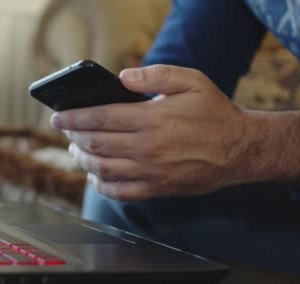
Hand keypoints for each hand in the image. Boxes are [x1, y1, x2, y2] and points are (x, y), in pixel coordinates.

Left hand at [51, 64, 299, 200]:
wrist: (242, 149)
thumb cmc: (214, 112)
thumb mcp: (191, 81)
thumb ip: (155, 76)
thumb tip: (122, 76)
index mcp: (152, 119)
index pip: (100, 117)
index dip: (74, 117)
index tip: (58, 117)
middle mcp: (147, 148)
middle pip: (97, 144)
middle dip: (74, 137)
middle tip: (64, 132)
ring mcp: (151, 172)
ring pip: (103, 169)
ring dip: (83, 160)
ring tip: (75, 151)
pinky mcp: (158, 189)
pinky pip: (121, 192)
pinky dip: (102, 185)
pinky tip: (95, 176)